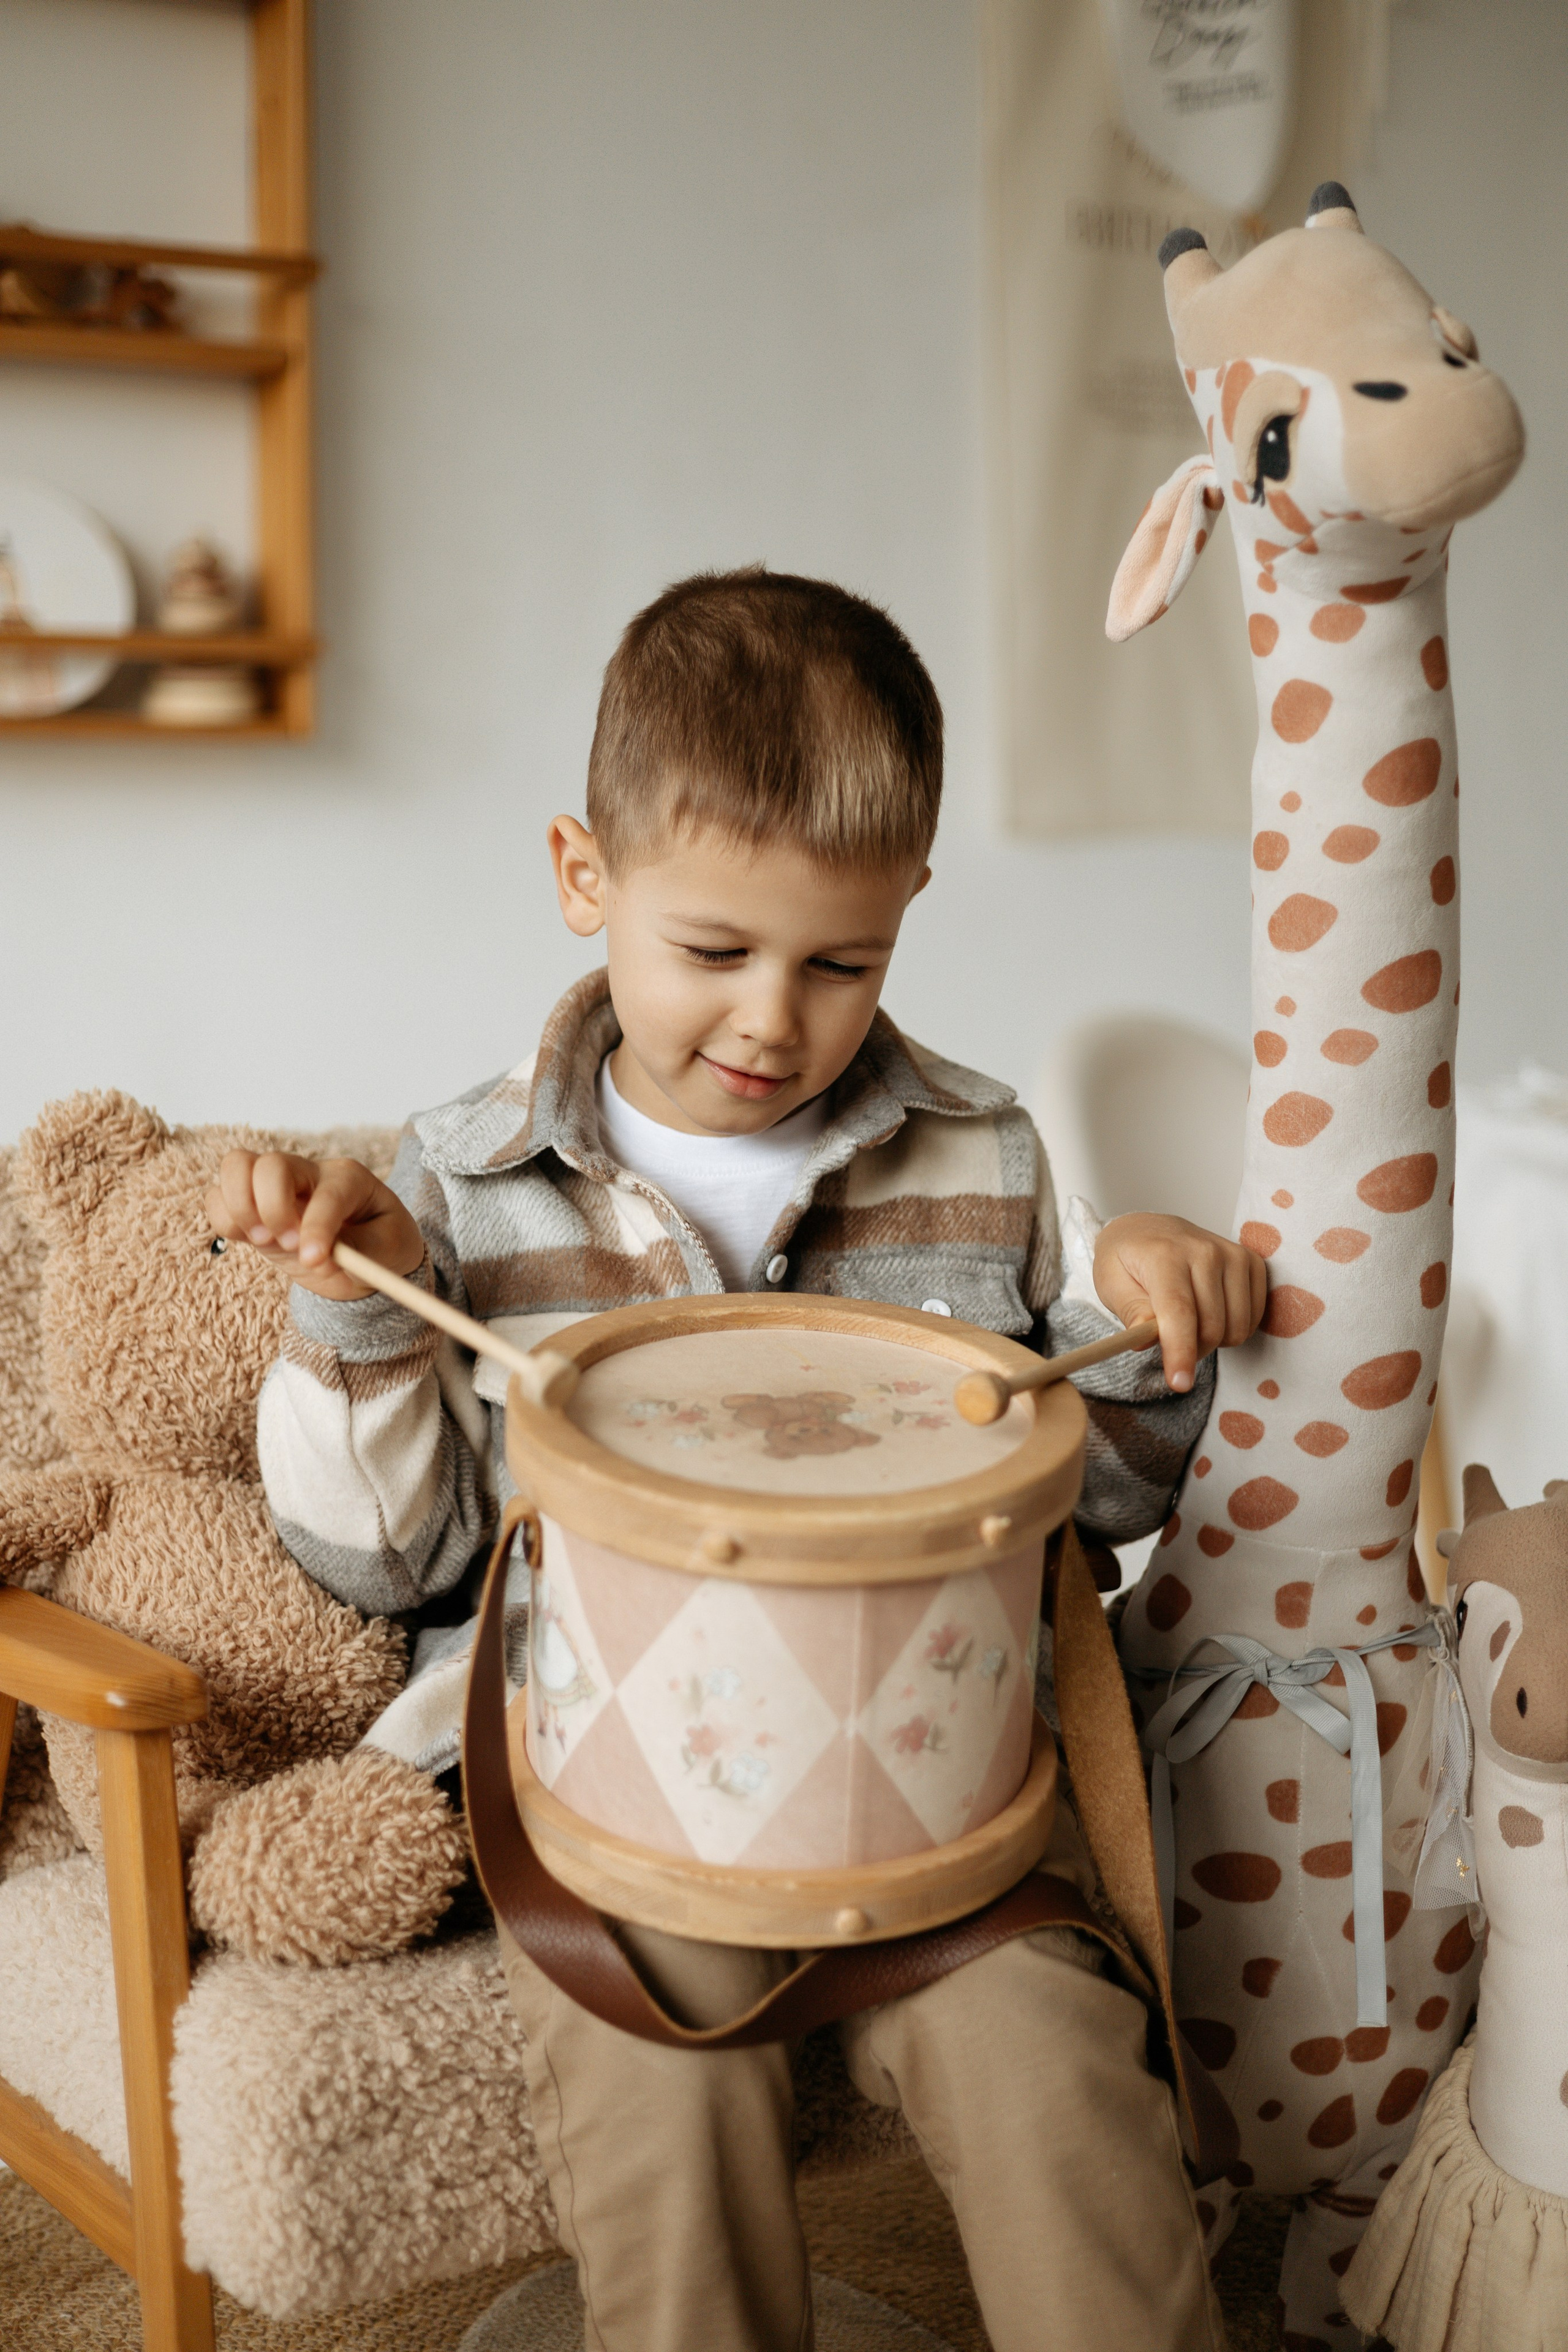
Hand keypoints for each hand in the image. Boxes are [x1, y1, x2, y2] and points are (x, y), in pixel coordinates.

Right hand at [205, 1152, 424, 1300]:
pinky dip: (225, 1220)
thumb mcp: (390, 1251)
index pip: (325, 1194)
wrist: (367, 1253)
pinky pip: (217, 1198)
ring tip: (265, 1241)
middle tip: (288, 1244)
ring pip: (236, 1167)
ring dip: (241, 1209)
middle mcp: (308, 1173)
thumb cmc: (383, 1244)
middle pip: (270, 1164)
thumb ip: (361, 1254)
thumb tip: (318, 1259)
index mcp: (349, 1179)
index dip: (317, 1227)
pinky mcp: (252, 1207)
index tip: (314, 1261)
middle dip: (272, 1208)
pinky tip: (252, 1239)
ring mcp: (275, 1186)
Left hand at [1092, 1212, 1266, 1394]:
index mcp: (1164, 1255)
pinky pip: (1253, 1318)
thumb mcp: (1111, 1284)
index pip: (1179, 1312)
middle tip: (1169, 1340)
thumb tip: (1145, 1339)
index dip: (1180, 1352)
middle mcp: (1204, 1250)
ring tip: (1189, 1323)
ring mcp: (1232, 1254)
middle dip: (1191, 1349)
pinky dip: (1233, 1327)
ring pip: (1236, 1327)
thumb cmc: (1127, 1261)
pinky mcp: (1251, 1262)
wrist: (1148, 1230)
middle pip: (1211, 1327)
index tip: (1179, 1383)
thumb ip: (1130, 1312)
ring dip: (1213, 1340)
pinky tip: (1212, 1315)